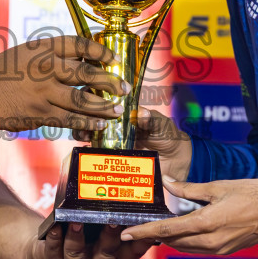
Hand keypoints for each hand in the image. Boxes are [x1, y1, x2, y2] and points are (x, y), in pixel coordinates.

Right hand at [0, 36, 127, 132]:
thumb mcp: (23, 54)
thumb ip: (48, 56)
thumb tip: (80, 61)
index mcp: (41, 48)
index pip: (78, 44)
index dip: (99, 50)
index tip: (111, 57)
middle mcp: (44, 68)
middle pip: (87, 73)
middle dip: (110, 81)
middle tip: (126, 87)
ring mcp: (42, 92)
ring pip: (83, 101)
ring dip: (105, 106)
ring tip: (119, 109)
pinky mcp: (39, 114)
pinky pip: (70, 120)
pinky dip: (88, 123)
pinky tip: (100, 125)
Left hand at [27, 220, 155, 258]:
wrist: (48, 256)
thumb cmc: (82, 237)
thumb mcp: (100, 232)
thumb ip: (114, 219)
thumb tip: (132, 191)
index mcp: (113, 257)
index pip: (133, 252)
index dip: (143, 242)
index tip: (150, 228)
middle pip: (107, 253)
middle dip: (110, 237)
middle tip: (114, 221)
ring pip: (77, 253)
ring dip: (77, 237)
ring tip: (77, 221)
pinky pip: (54, 249)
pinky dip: (55, 237)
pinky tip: (55, 226)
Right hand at [74, 108, 192, 180]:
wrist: (175, 161)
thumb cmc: (168, 135)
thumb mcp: (161, 125)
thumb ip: (152, 120)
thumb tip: (142, 113)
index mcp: (125, 113)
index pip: (104, 100)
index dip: (94, 97)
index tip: (90, 99)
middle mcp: (114, 125)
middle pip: (90, 116)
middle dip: (83, 117)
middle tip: (84, 121)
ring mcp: (111, 141)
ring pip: (89, 134)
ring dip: (82, 132)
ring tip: (83, 135)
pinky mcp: (113, 158)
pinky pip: (97, 155)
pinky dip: (89, 153)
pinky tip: (87, 150)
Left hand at [119, 175, 257, 254]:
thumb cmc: (253, 192)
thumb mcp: (218, 186)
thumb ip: (189, 188)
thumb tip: (167, 182)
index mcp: (207, 224)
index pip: (167, 230)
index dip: (144, 232)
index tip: (126, 233)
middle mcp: (211, 242)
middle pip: (172, 242)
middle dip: (154, 236)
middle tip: (138, 225)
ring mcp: (220, 250)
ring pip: (184, 248)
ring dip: (169, 240)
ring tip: (156, 227)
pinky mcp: (227, 251)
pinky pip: (198, 250)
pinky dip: (185, 242)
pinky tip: (181, 231)